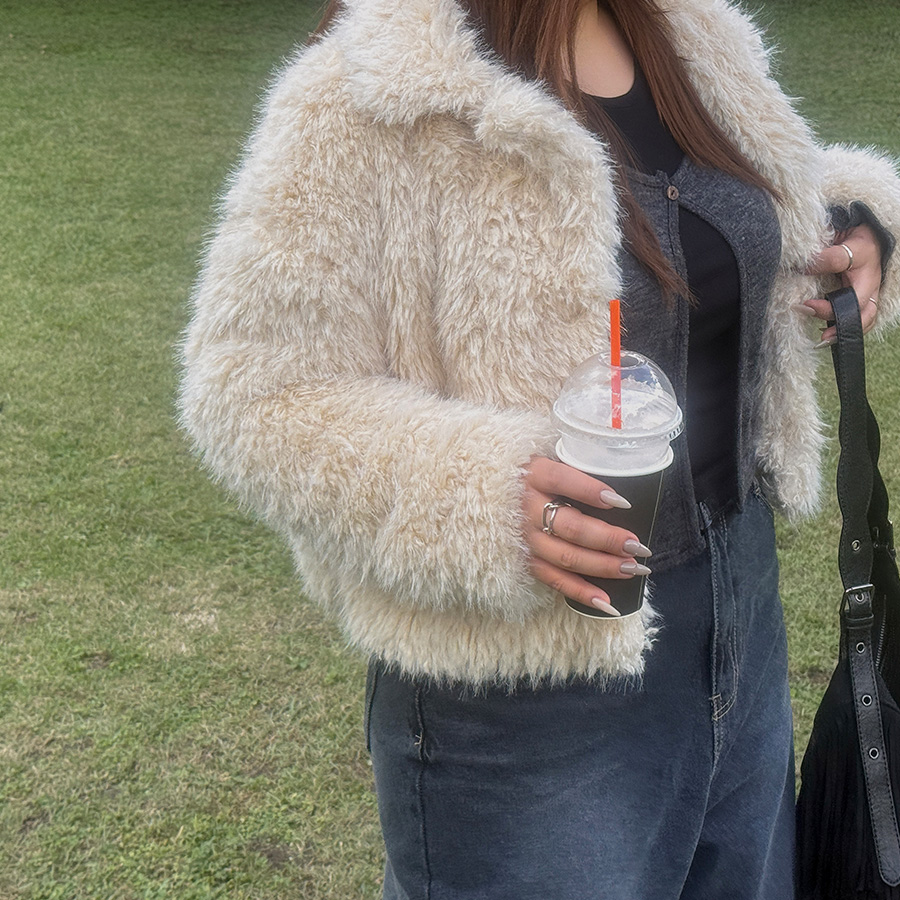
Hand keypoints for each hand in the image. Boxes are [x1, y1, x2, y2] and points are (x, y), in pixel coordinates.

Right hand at [523, 456, 650, 615]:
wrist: (481, 492)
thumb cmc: (528, 474)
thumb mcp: (545, 458)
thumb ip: (574, 466)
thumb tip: (618, 481)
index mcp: (532, 474)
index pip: (562, 480)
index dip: (591, 491)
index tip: (622, 503)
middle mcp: (526, 507)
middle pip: (571, 527)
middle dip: (608, 539)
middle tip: (637, 546)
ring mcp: (524, 537)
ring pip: (566, 557)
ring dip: (602, 566)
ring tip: (632, 568)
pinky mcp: (524, 559)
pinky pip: (554, 580)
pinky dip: (581, 593)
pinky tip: (607, 602)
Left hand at [799, 224, 882, 344]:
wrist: (865, 237)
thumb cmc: (858, 242)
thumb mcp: (847, 246)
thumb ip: (829, 257)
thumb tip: (806, 267)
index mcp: (868, 280)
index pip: (853, 302)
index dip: (829, 308)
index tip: (807, 305)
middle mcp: (869, 292)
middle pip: (864, 319)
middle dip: (843, 330)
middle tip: (822, 338)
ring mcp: (865, 297)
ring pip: (862, 321)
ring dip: (843, 332)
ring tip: (823, 339)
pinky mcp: (858, 300)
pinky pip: (855, 318)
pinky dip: (841, 325)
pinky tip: (824, 329)